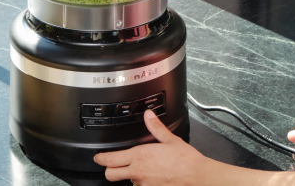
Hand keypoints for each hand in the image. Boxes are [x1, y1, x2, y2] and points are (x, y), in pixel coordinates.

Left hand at [94, 110, 215, 184]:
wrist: (196, 177)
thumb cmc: (185, 160)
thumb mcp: (170, 139)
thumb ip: (156, 127)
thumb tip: (148, 116)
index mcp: (139, 156)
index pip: (110, 159)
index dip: (101, 158)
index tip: (99, 157)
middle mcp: (138, 172)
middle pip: (110, 175)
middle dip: (109, 170)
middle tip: (112, 165)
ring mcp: (143, 184)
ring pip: (126, 182)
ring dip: (129, 176)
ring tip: (142, 169)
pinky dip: (143, 182)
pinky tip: (152, 177)